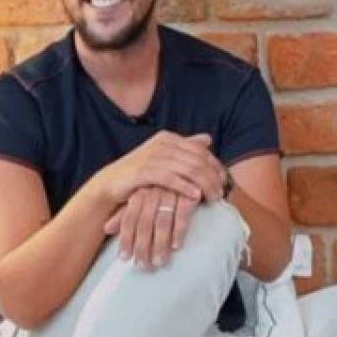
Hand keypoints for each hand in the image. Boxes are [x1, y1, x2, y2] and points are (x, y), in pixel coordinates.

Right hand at [92, 132, 227, 207]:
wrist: (111, 184)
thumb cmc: (141, 173)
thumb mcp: (164, 158)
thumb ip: (185, 147)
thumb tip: (208, 138)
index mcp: (169, 138)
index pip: (200, 150)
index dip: (215, 165)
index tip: (225, 181)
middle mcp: (162, 144)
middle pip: (197, 160)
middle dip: (213, 177)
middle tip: (221, 193)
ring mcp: (152, 156)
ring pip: (188, 169)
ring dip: (204, 184)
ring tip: (213, 198)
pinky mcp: (144, 171)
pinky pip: (171, 178)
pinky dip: (185, 187)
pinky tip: (196, 196)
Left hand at [104, 186, 200, 269]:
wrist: (193, 170)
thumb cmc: (166, 189)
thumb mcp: (144, 197)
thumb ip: (125, 213)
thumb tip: (106, 229)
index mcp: (140, 192)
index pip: (129, 219)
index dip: (126, 239)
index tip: (124, 258)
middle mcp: (154, 192)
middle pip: (144, 223)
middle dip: (142, 246)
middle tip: (143, 266)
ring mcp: (172, 192)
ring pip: (162, 222)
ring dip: (160, 244)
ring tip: (159, 262)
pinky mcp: (190, 194)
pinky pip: (183, 215)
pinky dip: (179, 231)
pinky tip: (176, 246)